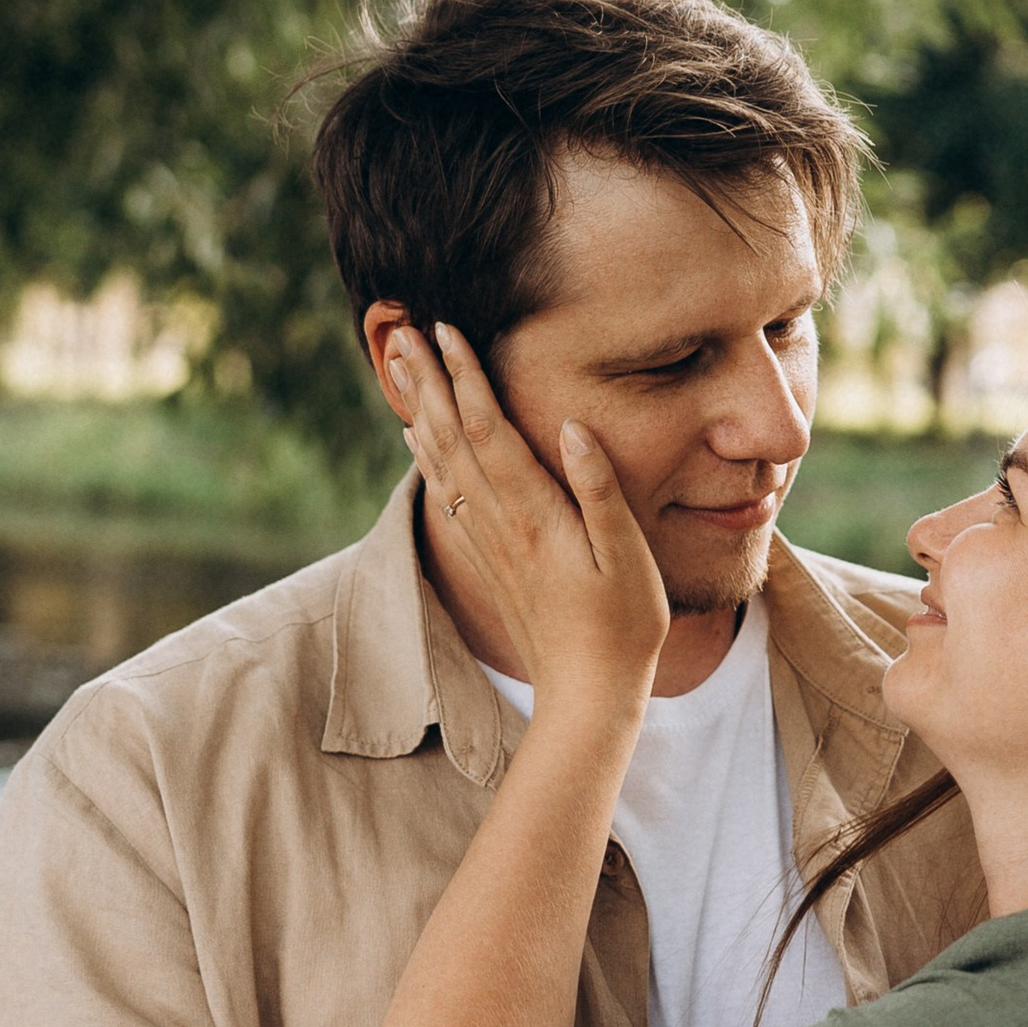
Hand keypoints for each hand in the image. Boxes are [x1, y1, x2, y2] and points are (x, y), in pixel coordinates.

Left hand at [392, 321, 668, 698]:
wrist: (586, 695)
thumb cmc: (623, 625)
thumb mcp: (628, 555)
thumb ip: (598, 489)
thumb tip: (570, 426)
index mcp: (532, 514)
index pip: (489, 430)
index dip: (466, 378)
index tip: (446, 332)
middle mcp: (498, 524)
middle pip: (453, 439)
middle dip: (429, 382)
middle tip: (404, 331)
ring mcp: (488, 545)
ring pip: (442, 464)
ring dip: (420, 411)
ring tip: (400, 370)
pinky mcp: (488, 562)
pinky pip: (446, 497)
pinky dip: (427, 460)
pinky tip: (416, 440)